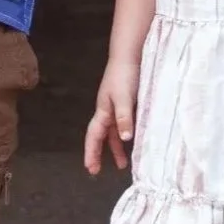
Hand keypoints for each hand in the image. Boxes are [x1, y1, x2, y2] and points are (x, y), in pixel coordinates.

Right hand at [83, 58, 139, 173]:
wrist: (130, 52)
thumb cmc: (125, 74)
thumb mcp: (124, 97)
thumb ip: (124, 117)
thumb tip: (124, 140)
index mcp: (103, 110)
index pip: (94, 136)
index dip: (91, 152)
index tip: (90, 170)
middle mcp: (107, 109)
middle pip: (101, 135)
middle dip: (100, 152)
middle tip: (99, 170)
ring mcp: (116, 104)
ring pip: (113, 130)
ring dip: (115, 146)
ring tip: (123, 163)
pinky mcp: (126, 100)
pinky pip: (123, 123)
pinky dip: (125, 134)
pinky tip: (134, 139)